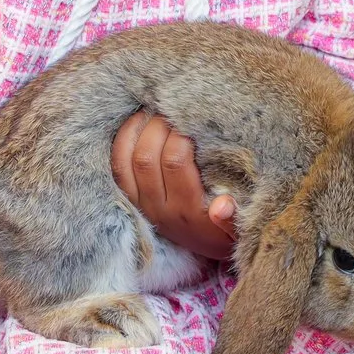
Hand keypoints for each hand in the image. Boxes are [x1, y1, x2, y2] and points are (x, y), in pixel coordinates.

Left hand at [112, 111, 236, 260]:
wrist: (208, 248)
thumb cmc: (227, 229)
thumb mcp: (236, 227)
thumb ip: (232, 217)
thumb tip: (223, 207)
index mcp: (188, 210)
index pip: (175, 161)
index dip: (180, 133)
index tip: (192, 116)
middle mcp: (159, 208)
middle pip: (146, 157)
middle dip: (157, 125)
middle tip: (172, 105)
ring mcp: (141, 204)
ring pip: (126, 160)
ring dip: (137, 129)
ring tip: (154, 108)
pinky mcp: (130, 200)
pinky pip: (117, 166)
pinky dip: (123, 140)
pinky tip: (137, 122)